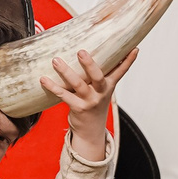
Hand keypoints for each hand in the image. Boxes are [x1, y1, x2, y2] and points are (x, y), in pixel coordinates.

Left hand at [46, 46, 138, 162]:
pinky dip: (53, 86)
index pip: (121, 71)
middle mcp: (101, 93)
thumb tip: (95, 50)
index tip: (134, 49)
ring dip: (66, 72)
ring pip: (78, 84)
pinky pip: (64, 95)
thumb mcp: (102, 90)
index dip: (128, 60)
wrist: (91, 130)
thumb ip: (102, 73)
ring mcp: (90, 101)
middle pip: (98, 76)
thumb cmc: (94, 103)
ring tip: (56, 60)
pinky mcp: (78, 108)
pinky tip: (43, 79)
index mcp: (109, 86)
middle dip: (90, 64)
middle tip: (81, 52)